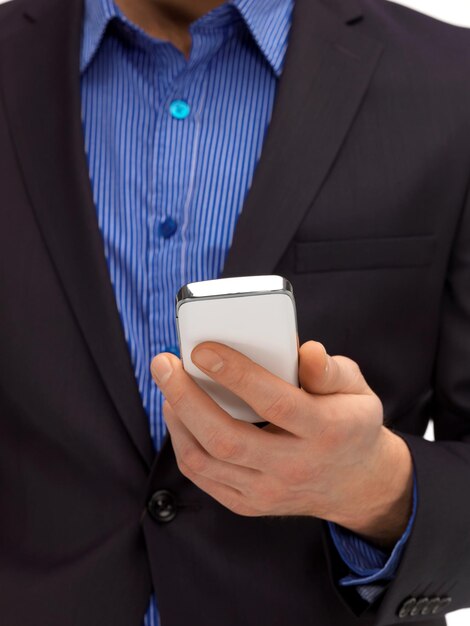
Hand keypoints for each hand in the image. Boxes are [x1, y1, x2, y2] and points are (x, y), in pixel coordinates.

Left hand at [150, 341, 412, 546]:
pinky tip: (179, 415)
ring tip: (168, 385)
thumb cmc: (350, 424)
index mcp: (327, 431)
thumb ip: (329, 369)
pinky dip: (184, 444)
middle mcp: (295, 467)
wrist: (355, 484)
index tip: (203, 349)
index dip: (235, 374)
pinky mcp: (251, 504)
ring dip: (178, 420)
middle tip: (164, 364)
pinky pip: (205, 477)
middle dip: (186, 397)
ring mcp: (269, 491)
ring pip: (207, 461)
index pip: (275, 403)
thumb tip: (305, 350)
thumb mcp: (356, 389)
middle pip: (227, 438)